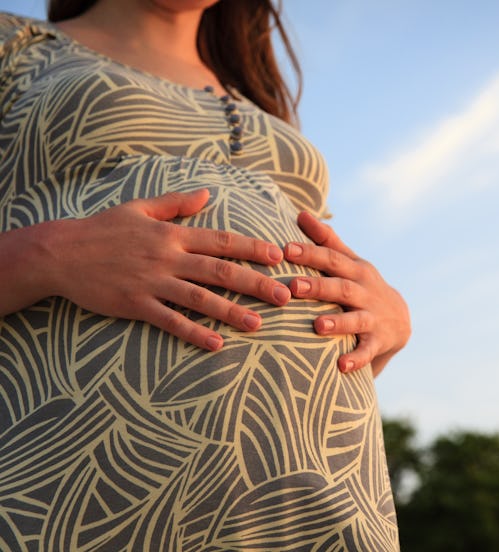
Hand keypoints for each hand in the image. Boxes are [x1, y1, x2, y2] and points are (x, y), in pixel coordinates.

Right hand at [44, 189, 290, 350]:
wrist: (59, 252)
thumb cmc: (101, 229)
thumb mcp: (139, 208)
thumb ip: (176, 204)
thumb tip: (207, 193)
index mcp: (172, 235)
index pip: (222, 241)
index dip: (252, 248)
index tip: (279, 256)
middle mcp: (167, 258)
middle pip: (220, 271)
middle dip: (255, 283)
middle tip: (284, 295)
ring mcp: (152, 282)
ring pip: (200, 298)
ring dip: (231, 312)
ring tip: (258, 324)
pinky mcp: (135, 304)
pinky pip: (170, 321)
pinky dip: (193, 332)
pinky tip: (215, 343)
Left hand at [284, 212, 410, 376]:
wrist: (401, 321)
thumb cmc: (363, 287)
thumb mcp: (351, 263)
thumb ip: (327, 240)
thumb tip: (301, 213)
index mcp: (355, 271)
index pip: (332, 258)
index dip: (311, 253)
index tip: (286, 249)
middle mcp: (365, 292)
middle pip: (341, 288)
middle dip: (318, 286)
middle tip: (293, 286)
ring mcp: (373, 318)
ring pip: (355, 320)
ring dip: (338, 322)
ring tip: (318, 325)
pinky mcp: (378, 343)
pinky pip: (367, 352)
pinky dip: (356, 359)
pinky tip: (340, 366)